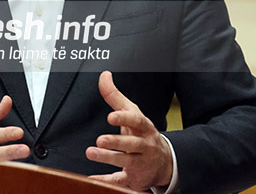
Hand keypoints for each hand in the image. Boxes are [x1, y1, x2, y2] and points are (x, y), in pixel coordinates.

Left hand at [86, 71, 172, 190]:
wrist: (165, 161)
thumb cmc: (141, 132)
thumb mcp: (131, 112)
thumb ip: (115, 95)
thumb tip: (104, 75)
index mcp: (143, 128)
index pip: (136, 121)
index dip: (124, 118)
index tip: (111, 116)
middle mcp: (144, 146)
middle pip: (132, 144)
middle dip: (116, 142)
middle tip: (100, 140)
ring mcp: (140, 163)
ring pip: (126, 161)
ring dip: (108, 158)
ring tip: (91, 152)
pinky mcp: (134, 178)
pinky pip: (121, 180)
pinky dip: (107, 180)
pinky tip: (92, 178)